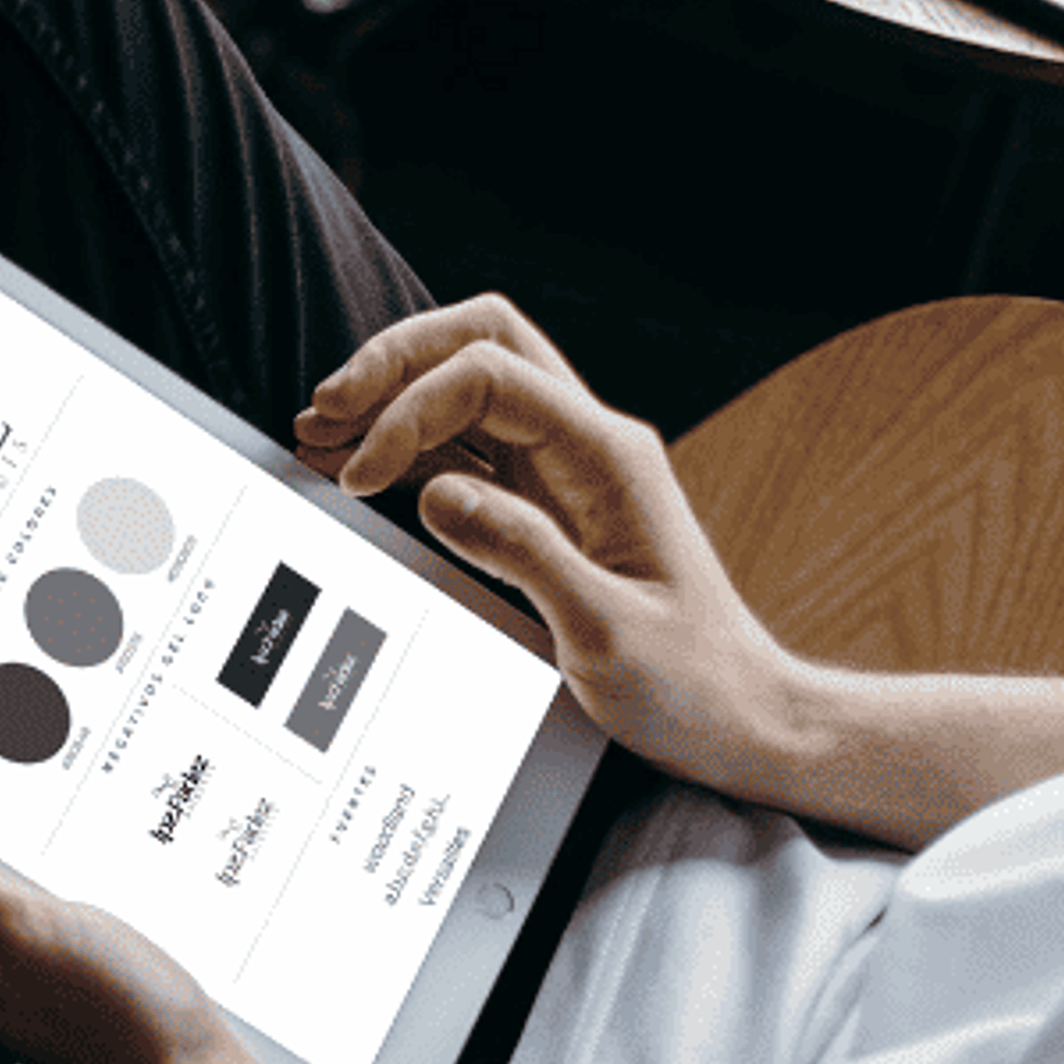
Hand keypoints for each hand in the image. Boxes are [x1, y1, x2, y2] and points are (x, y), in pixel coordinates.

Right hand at [293, 295, 800, 800]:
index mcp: (609, 459)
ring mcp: (568, 478)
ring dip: (395, 404)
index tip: (360, 476)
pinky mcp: (549, 515)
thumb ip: (523, 555)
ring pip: (470, 393)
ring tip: (324, 437)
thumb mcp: (605, 633)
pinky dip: (411, 455)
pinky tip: (368, 477)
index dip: (410, 409)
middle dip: (395, 364)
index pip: (490, 376)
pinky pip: (471, 456)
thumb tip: (436, 495)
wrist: (739, 719)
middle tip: (325, 412)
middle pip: (481, 345)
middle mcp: (589, 449)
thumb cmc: (690, 685)